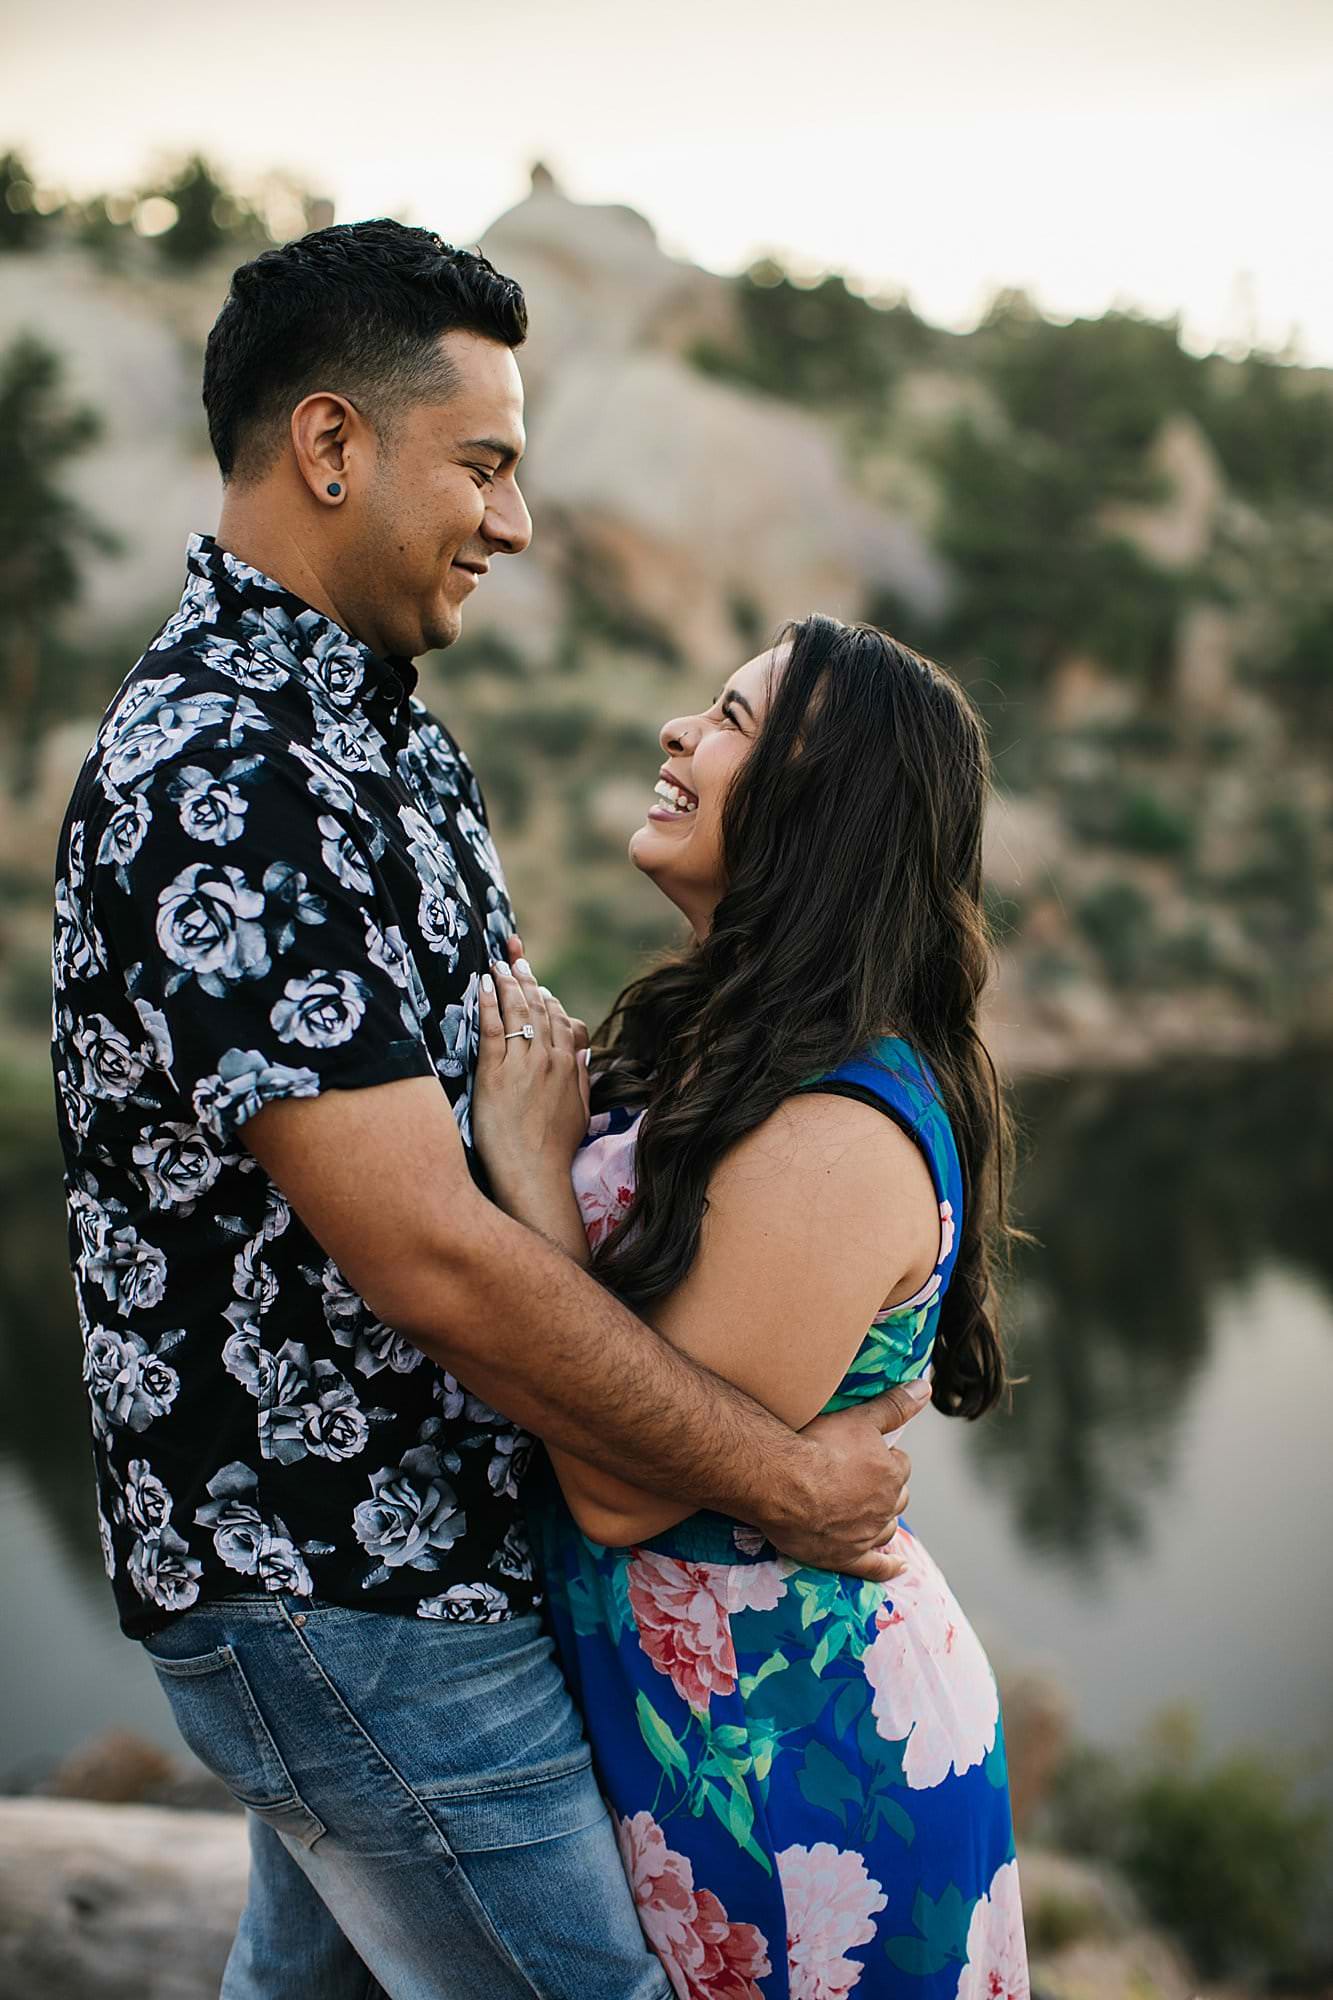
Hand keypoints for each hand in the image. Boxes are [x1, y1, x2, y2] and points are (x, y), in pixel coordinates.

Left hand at [474, 947, 590, 1212]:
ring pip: (517, 1012)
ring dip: (507, 983)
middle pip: (538, 1009)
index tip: (537, 986)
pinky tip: (482, 985)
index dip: (548, 999)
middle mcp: (549, 1059)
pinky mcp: (495, 1073)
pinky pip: (492, 1028)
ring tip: (498, 964)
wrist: (534, 1174)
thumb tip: (583, 1054)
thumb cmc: (555, 1151)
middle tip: (515, 959)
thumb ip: (581, 1078)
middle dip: (526, 979)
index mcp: (570, 1066)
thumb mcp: (580, 1112)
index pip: (561, 1020)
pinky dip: (488, 1003)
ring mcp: (523, 1064)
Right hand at [761, 1379, 931, 1580]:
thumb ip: (894, 1405)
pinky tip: (898, 1568)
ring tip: (870, 1511)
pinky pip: (875, 1568)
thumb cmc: (818, 1446)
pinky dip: (888, 1568)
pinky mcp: (846, 1557)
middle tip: (861, 1478)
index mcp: (891, 1474)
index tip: (865, 1452)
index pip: (900, 1464)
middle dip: (886, 1488)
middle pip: (897, 1497)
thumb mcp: (859, 1418)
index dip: (884, 1457)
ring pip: (887, 1528)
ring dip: (883, 1519)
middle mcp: (884, 1507)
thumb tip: (925, 1388)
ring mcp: (866, 1535)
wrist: (782, 1482)